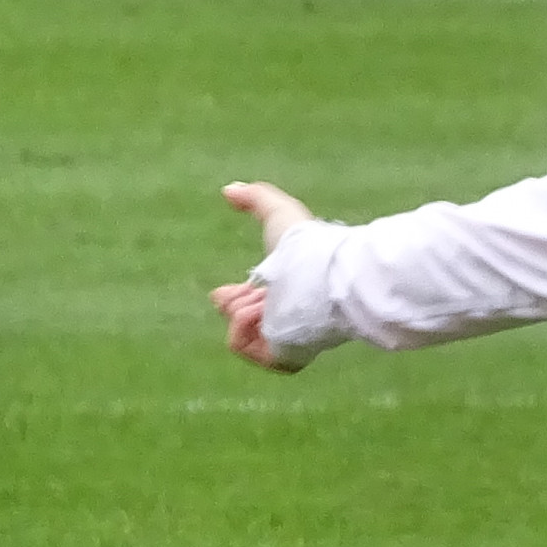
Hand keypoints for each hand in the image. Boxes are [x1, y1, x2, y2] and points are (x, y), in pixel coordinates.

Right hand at [212, 180, 321, 371]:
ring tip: (259, 299)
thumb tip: (229, 189)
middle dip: (233, 303)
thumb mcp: (277, 212)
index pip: (248, 306)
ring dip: (239, 312)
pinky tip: (257, 312)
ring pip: (240, 333)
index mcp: (285, 294)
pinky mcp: (284, 357)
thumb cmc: (305, 244)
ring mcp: (286, 342)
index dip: (230, 298)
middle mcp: (286, 320)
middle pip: (240, 319)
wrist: (321, 274)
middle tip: (240, 292)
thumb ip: (255, 197)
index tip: (225, 290)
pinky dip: (241, 329)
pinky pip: (245, 348)